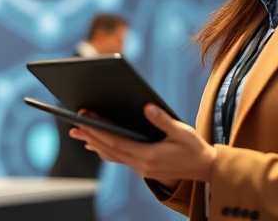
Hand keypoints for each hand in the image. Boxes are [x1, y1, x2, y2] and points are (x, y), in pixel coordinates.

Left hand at [70, 103, 215, 186]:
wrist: (205, 168)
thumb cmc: (194, 148)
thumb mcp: (181, 131)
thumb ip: (163, 120)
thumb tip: (146, 107)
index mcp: (149, 155)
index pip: (116, 142)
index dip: (98, 132)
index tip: (83, 121)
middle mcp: (141, 164)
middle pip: (109, 149)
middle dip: (90, 136)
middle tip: (72, 125)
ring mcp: (141, 168)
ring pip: (111, 155)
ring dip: (94, 143)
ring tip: (78, 134)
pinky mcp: (143, 167)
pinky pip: (118, 158)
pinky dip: (105, 151)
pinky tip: (97, 146)